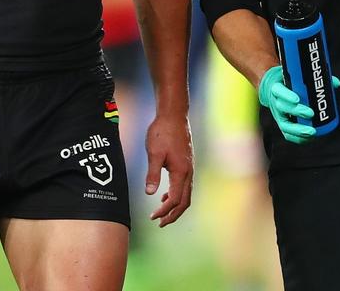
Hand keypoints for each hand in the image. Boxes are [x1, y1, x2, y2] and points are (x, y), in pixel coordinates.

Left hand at [144, 113, 192, 227]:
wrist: (174, 116)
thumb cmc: (162, 132)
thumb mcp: (154, 153)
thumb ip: (152, 174)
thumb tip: (150, 193)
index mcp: (181, 172)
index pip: (175, 200)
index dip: (164, 211)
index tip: (153, 216)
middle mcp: (188, 173)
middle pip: (184, 202)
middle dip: (173, 215)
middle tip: (160, 223)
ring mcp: (189, 168)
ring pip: (186, 195)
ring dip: (175, 207)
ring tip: (161, 214)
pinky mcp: (186, 164)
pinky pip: (185, 186)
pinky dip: (177, 195)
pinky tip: (165, 195)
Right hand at [257, 66, 339, 143]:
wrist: (274, 90)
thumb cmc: (288, 82)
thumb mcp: (296, 77)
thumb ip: (316, 79)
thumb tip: (336, 83)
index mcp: (276, 88)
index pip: (278, 91)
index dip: (287, 96)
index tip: (297, 99)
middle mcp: (275, 102)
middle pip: (283, 108)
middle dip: (297, 112)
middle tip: (311, 114)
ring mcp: (278, 115)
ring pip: (284, 124)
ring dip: (298, 129)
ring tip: (312, 132)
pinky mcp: (282, 124)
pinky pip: (287, 134)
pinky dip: (298, 138)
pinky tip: (309, 139)